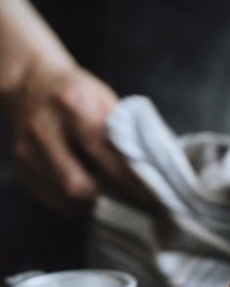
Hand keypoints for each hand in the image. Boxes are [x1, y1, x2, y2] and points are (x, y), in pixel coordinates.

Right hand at [6, 61, 146, 216]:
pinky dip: (75, 203)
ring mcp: (27, 150)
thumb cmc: (78, 92)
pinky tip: (90, 195)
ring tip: (114, 198)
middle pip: (77, 183)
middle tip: (132, 202)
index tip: (150, 195)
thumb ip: (123, 132)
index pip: (104, 153)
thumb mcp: (104, 99)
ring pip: (65, 197)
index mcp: (72, 105)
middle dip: (109, 198)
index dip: (128, 180)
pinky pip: (52, 199)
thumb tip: (151, 169)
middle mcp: (43, 128)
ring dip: (93, 203)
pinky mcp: (20, 168)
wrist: (32, 82)